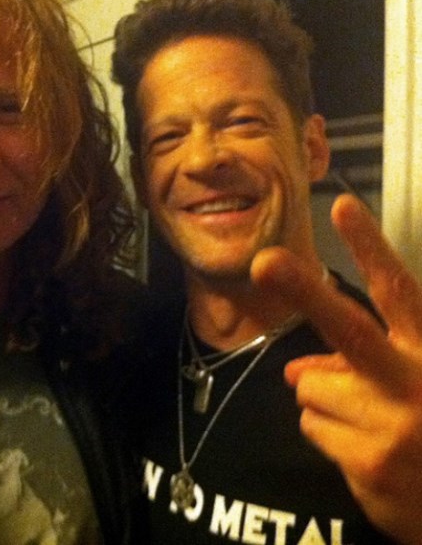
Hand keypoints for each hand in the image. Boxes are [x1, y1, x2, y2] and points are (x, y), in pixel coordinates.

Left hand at [250, 193, 421, 544]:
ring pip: (308, 386)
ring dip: (325, 399)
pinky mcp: (368, 466)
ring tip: (370, 423)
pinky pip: (311, 426)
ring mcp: (392, 428)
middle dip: (304, 291)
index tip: (342, 206)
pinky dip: (328, 434)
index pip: (399, 292)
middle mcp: (415, 383)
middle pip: (349, 330)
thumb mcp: (412, 384)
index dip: (371, 248)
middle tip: (266, 261)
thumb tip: (293, 370)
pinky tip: (369, 454)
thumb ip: (361, 362)